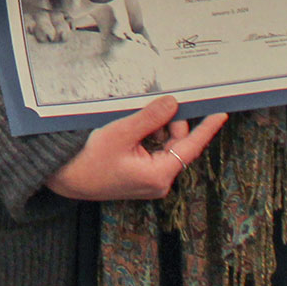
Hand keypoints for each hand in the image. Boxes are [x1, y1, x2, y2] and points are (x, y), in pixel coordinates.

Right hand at [45, 95, 227, 202]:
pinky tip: (134, 130)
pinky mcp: (141, 178)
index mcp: (159, 175)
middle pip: (178, 145)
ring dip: (157, 130)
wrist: (66, 178)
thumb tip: (172, 104)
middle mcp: (159, 181)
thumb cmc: (89, 159)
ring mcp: (150, 181)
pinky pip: (154, 154)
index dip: (206, 129)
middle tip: (158, 104)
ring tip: (138, 120)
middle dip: (171, 124)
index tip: (220, 114)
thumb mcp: (121, 133)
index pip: (190, 147)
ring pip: (166, 148)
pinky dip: (149, 139)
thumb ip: (150, 118)